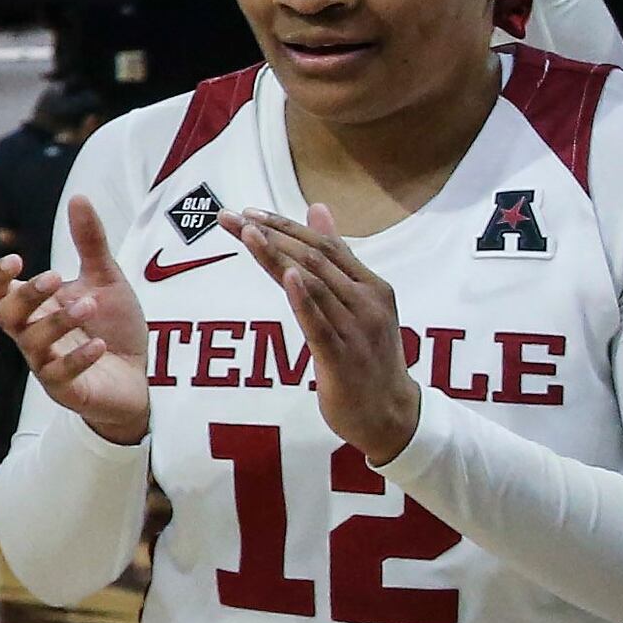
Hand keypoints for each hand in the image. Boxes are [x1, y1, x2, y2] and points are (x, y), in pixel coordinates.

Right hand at [0, 194, 151, 446]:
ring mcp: (46, 364)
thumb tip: (78, 197)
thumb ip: (89, 243)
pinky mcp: (67, 390)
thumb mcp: (106, 280)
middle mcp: (33, 336)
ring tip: (90, 304)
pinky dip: (77, 358)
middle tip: (55, 277)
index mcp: (36, 308)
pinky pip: (59, 374)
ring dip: (58, 321)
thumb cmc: (115, 328)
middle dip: (27, 296)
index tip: (17, 259)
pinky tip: (98, 344)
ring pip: (32, 343)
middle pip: (7, 316)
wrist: (142, 376)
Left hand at [222, 206, 419, 461]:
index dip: (286, 226)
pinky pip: (319, 324)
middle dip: (272, 235)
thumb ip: (337, 258)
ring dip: (278, 257)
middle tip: (232, 217)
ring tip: (246, 234)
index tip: (248, 212)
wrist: (391, 414)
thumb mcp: (358, 302)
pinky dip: (303, 298)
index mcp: (373, 286)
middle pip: (315, 259)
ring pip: (314, 285)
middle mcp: (368, 302)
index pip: (325, 246)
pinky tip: (286, 276)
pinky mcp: (341, 358)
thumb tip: (317, 209)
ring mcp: (357, 329)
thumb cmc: (368, 355)